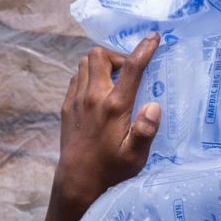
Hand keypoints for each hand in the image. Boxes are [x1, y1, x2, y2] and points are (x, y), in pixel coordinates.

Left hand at [55, 34, 161, 204]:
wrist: (77, 183)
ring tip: (115, 81)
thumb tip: (154, 105)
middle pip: (100, 56)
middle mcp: (93, 98)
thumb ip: (145, 130)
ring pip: (84, 63)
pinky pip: (75, 78)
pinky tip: (98, 93)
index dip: (144, 49)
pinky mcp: (67, 107)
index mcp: (114, 107)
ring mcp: (76, 101)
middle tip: (129, 73)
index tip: (154, 38)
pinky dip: (87, 77)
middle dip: (116, 57)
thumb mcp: (135, 156)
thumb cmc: (111, 171)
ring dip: (101, 65)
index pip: (131, 69)